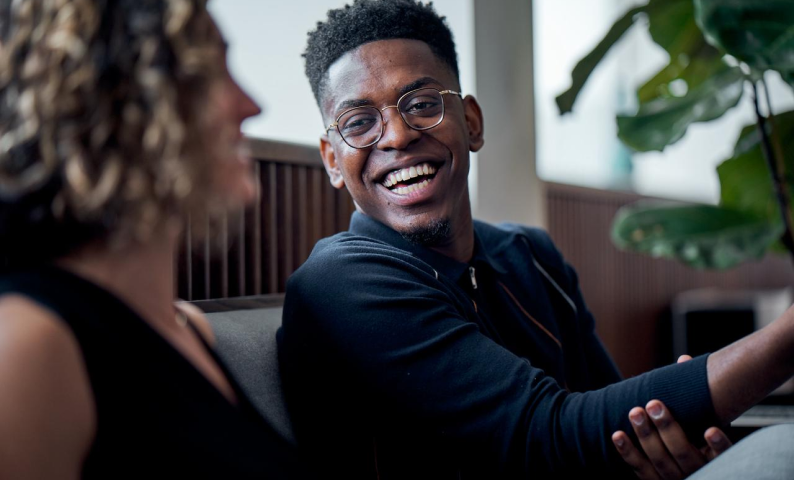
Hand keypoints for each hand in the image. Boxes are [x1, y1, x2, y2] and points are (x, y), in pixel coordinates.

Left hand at [611, 356, 732, 478]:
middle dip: (668, 428)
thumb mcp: (704, 421)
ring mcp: (675, 479)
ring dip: (646, 436)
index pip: (721, 455)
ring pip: (660, 461)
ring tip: (635, 412)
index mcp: (714, 458)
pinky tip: (617, 435)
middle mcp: (697, 471)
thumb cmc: (693, 437)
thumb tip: (683, 360)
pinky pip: (639, 470)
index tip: (710, 429)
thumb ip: (695, 394)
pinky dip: (627, 452)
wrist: (683, 470)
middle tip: (654, 404)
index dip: (718, 444)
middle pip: (683, 453)